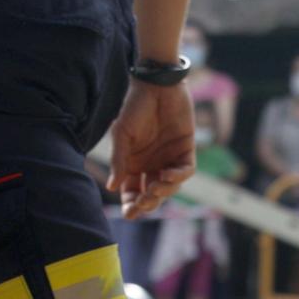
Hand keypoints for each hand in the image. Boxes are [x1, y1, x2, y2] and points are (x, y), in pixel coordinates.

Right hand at [106, 80, 194, 218]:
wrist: (157, 85)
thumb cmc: (135, 107)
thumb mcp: (122, 134)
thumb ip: (119, 161)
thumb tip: (113, 187)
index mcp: (133, 165)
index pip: (132, 192)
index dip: (131, 205)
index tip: (129, 213)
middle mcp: (152, 165)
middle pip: (152, 195)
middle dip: (148, 203)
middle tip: (143, 203)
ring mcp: (169, 159)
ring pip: (170, 187)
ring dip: (163, 192)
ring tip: (155, 188)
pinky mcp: (186, 150)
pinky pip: (185, 171)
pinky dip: (178, 177)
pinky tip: (168, 174)